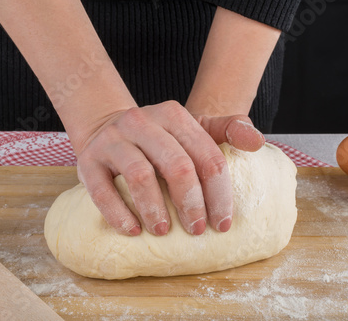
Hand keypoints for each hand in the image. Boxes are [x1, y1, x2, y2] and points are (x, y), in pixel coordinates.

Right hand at [76, 101, 248, 236]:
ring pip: (140, 176)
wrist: (107, 125)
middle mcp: (143, 122)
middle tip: (198, 230)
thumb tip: (258, 142)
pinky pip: (103, 190)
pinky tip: (133, 230)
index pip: (207, 156)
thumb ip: (227, 131)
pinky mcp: (89, 160)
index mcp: (174, 115)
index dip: (219, 193)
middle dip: (192, 204)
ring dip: (156, 210)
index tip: (223, 222)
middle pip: (177, 166)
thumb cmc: (160, 137)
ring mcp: (113, 140)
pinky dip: (119, 214)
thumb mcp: (193, 127)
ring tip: (165, 231)